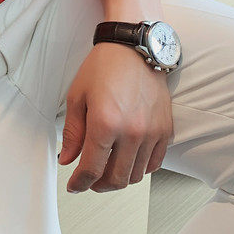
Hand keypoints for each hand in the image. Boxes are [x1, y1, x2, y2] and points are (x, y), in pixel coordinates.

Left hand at [59, 42, 172, 192]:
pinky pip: (154, 164)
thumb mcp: (77, 96)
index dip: (80, 183)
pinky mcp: (166, 130)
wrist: (133, 48)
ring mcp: (152, 132)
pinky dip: (140, 169)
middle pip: (116, 179)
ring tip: (106, 169)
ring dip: (119, 179)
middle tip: (88, 181)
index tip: (74, 186)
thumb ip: (72, 132)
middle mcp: (131, 132)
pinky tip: (126, 160)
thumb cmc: (103, 66)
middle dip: (98, 185)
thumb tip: (67, 160)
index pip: (92, 168)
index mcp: (105, 123)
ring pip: (136, 175)